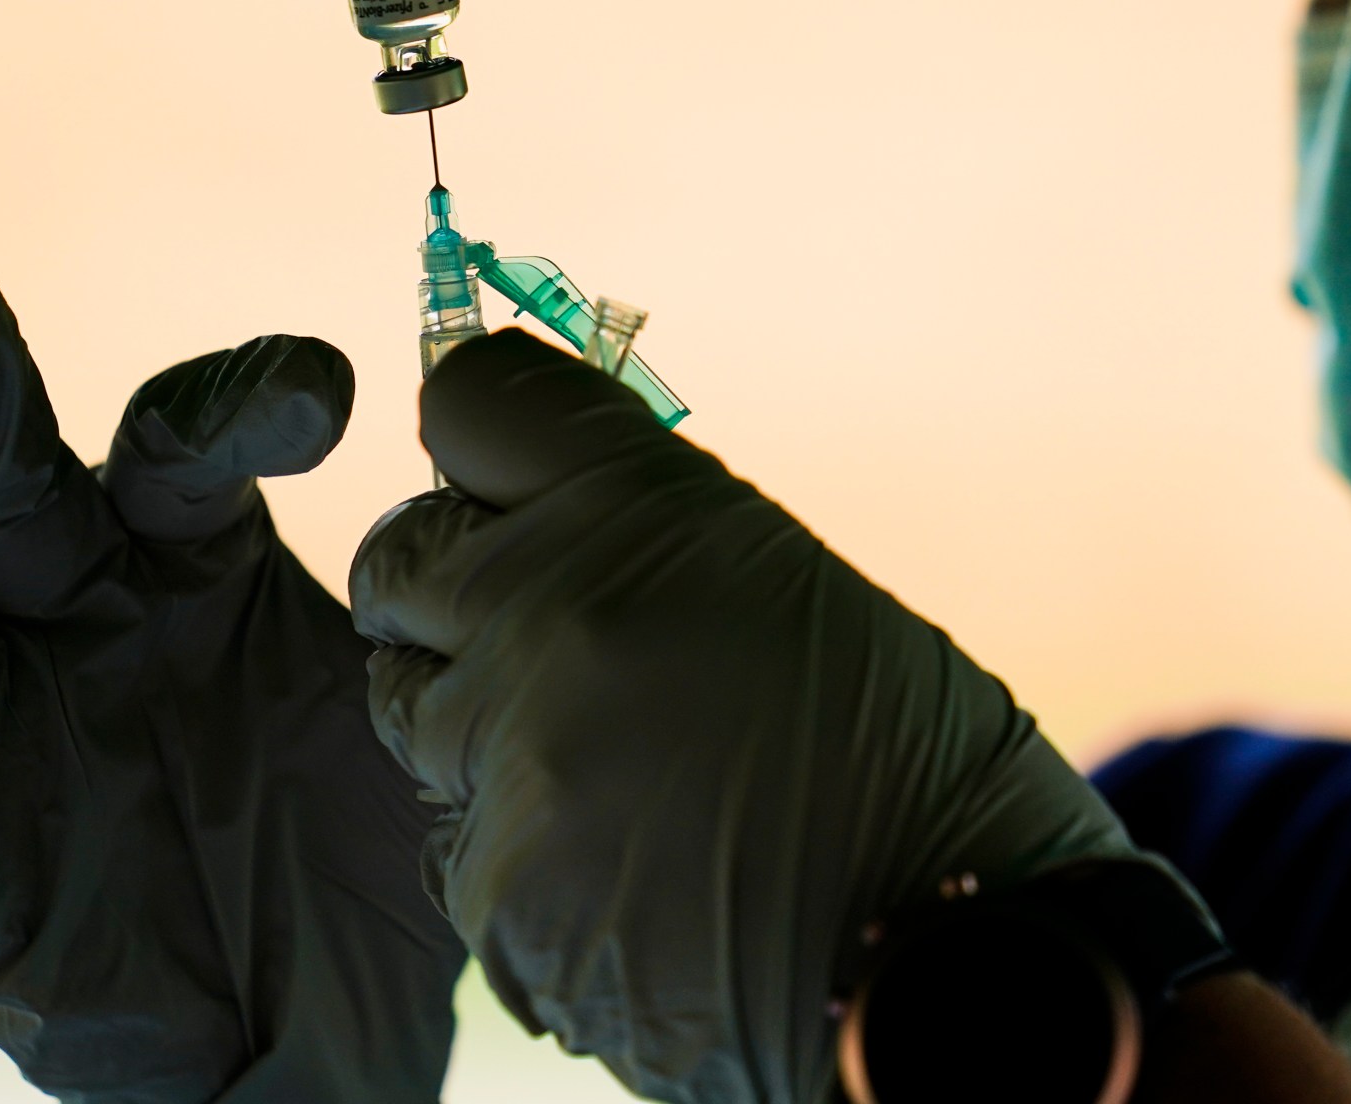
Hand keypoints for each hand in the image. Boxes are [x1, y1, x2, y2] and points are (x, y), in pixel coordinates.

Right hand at [0, 253, 463, 1102]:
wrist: (322, 1029)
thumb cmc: (365, 840)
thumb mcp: (421, 706)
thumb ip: (440, 599)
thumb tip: (521, 481)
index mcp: (190, 560)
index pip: (184, 444)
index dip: (239, 402)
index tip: (324, 397)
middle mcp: (72, 620)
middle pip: (1, 482)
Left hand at [351, 330, 1141, 1102]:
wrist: (950, 945)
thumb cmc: (899, 759)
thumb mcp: (780, 581)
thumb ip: (632, 530)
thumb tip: (522, 507)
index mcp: (638, 507)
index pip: (469, 405)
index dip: (482, 449)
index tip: (502, 486)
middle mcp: (550, 611)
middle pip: (400, 557)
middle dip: (450, 592)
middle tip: (534, 636)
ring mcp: (510, 755)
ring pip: (407, 703)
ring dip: (479, 722)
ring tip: (611, 764)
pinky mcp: (492, 886)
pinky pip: (453, 835)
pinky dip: (519, 848)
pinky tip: (627, 865)